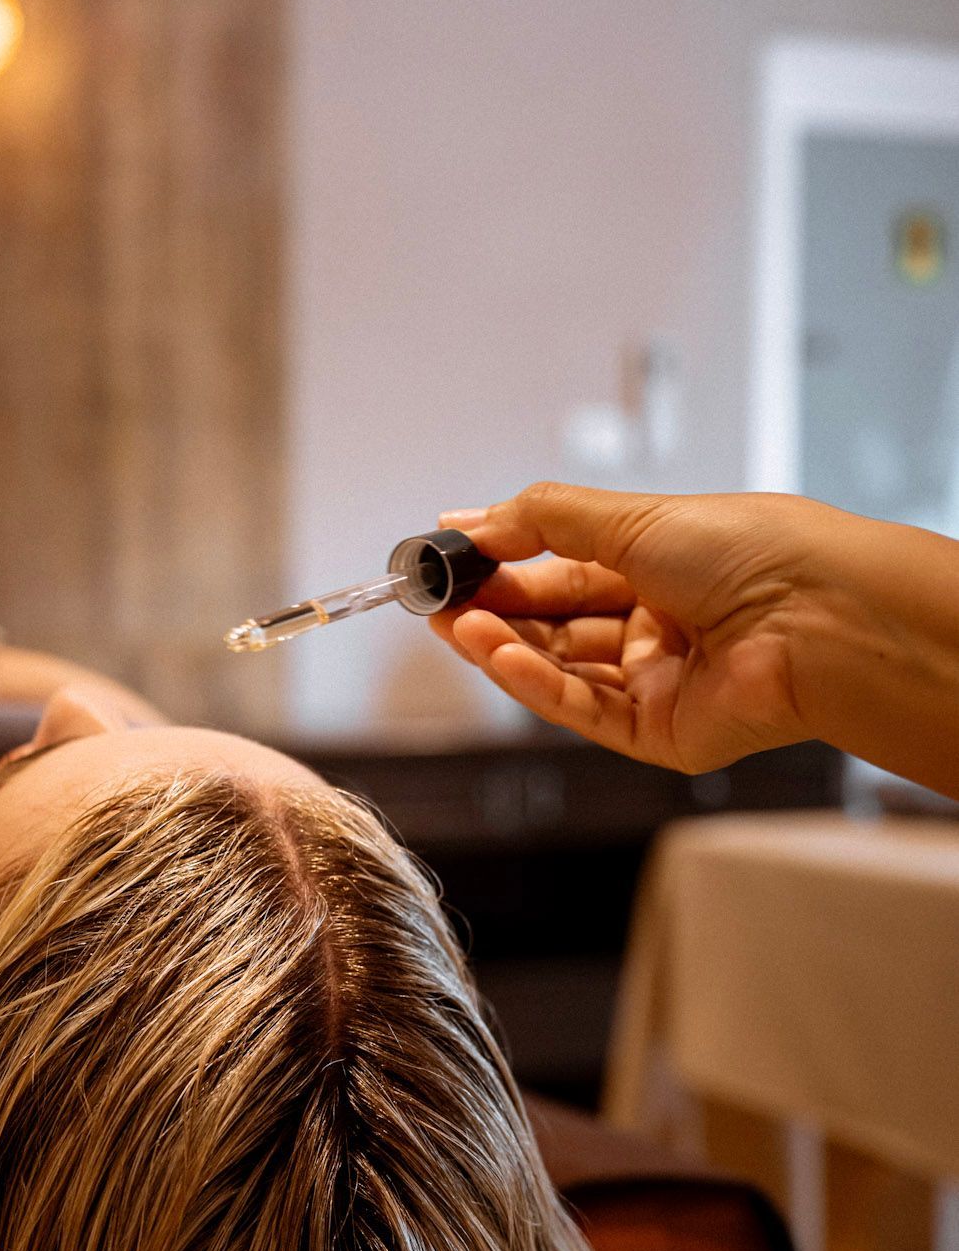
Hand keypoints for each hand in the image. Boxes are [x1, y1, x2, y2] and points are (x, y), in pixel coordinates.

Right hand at [428, 485, 837, 774]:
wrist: (814, 616)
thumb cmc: (750, 552)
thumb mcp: (629, 516)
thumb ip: (541, 520)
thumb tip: (472, 518)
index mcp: (661, 567)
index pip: (563, 570)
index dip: (504, 565)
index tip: (449, 559)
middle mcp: (660, 625)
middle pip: (555, 623)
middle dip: (494, 610)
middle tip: (437, 600)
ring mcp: (658, 682)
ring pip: (562, 671)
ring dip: (505, 648)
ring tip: (457, 626)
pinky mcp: (658, 734)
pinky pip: (584, 710)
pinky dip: (537, 685)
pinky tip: (498, 657)